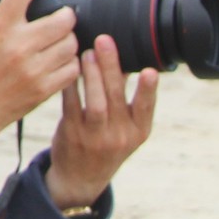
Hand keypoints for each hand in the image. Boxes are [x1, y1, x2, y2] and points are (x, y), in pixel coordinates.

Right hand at [0, 0, 80, 177]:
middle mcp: (19, 47)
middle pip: (62, 19)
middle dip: (64, 13)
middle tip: (59, 16)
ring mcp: (34, 70)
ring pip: (70, 44)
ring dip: (68, 39)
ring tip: (59, 40)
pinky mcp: (44, 90)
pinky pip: (72, 69)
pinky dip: (70, 63)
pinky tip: (59, 60)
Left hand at [42, 34, 157, 209]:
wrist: (81, 177)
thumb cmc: (107, 142)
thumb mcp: (126, 128)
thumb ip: (126, 99)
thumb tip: (126, 57)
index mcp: (138, 132)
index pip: (146, 109)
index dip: (148, 90)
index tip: (150, 71)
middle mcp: (119, 136)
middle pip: (116, 98)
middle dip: (111, 67)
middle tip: (104, 41)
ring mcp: (95, 136)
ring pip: (94, 102)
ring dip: (90, 75)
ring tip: (87, 51)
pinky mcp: (72, 133)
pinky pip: (71, 105)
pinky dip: (70, 84)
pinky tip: (68, 66)